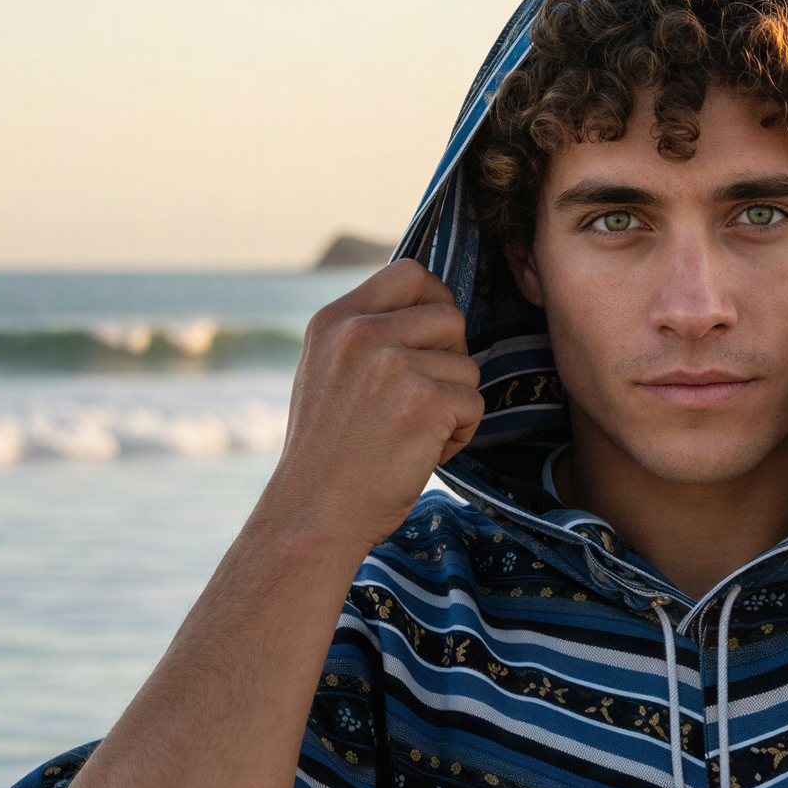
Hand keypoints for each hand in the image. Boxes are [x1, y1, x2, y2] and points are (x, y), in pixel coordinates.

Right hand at [270, 260, 482, 555]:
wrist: (313, 514)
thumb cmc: (325, 456)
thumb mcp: (326, 373)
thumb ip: (364, 338)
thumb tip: (424, 315)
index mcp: (336, 319)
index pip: (409, 273)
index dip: (435, 301)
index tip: (434, 337)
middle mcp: (363, 332)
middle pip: (449, 316)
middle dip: (451, 359)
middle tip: (426, 400)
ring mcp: (394, 364)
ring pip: (466, 365)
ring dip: (454, 405)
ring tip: (415, 436)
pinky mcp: (425, 401)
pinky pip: (473, 403)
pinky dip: (460, 434)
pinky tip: (424, 454)